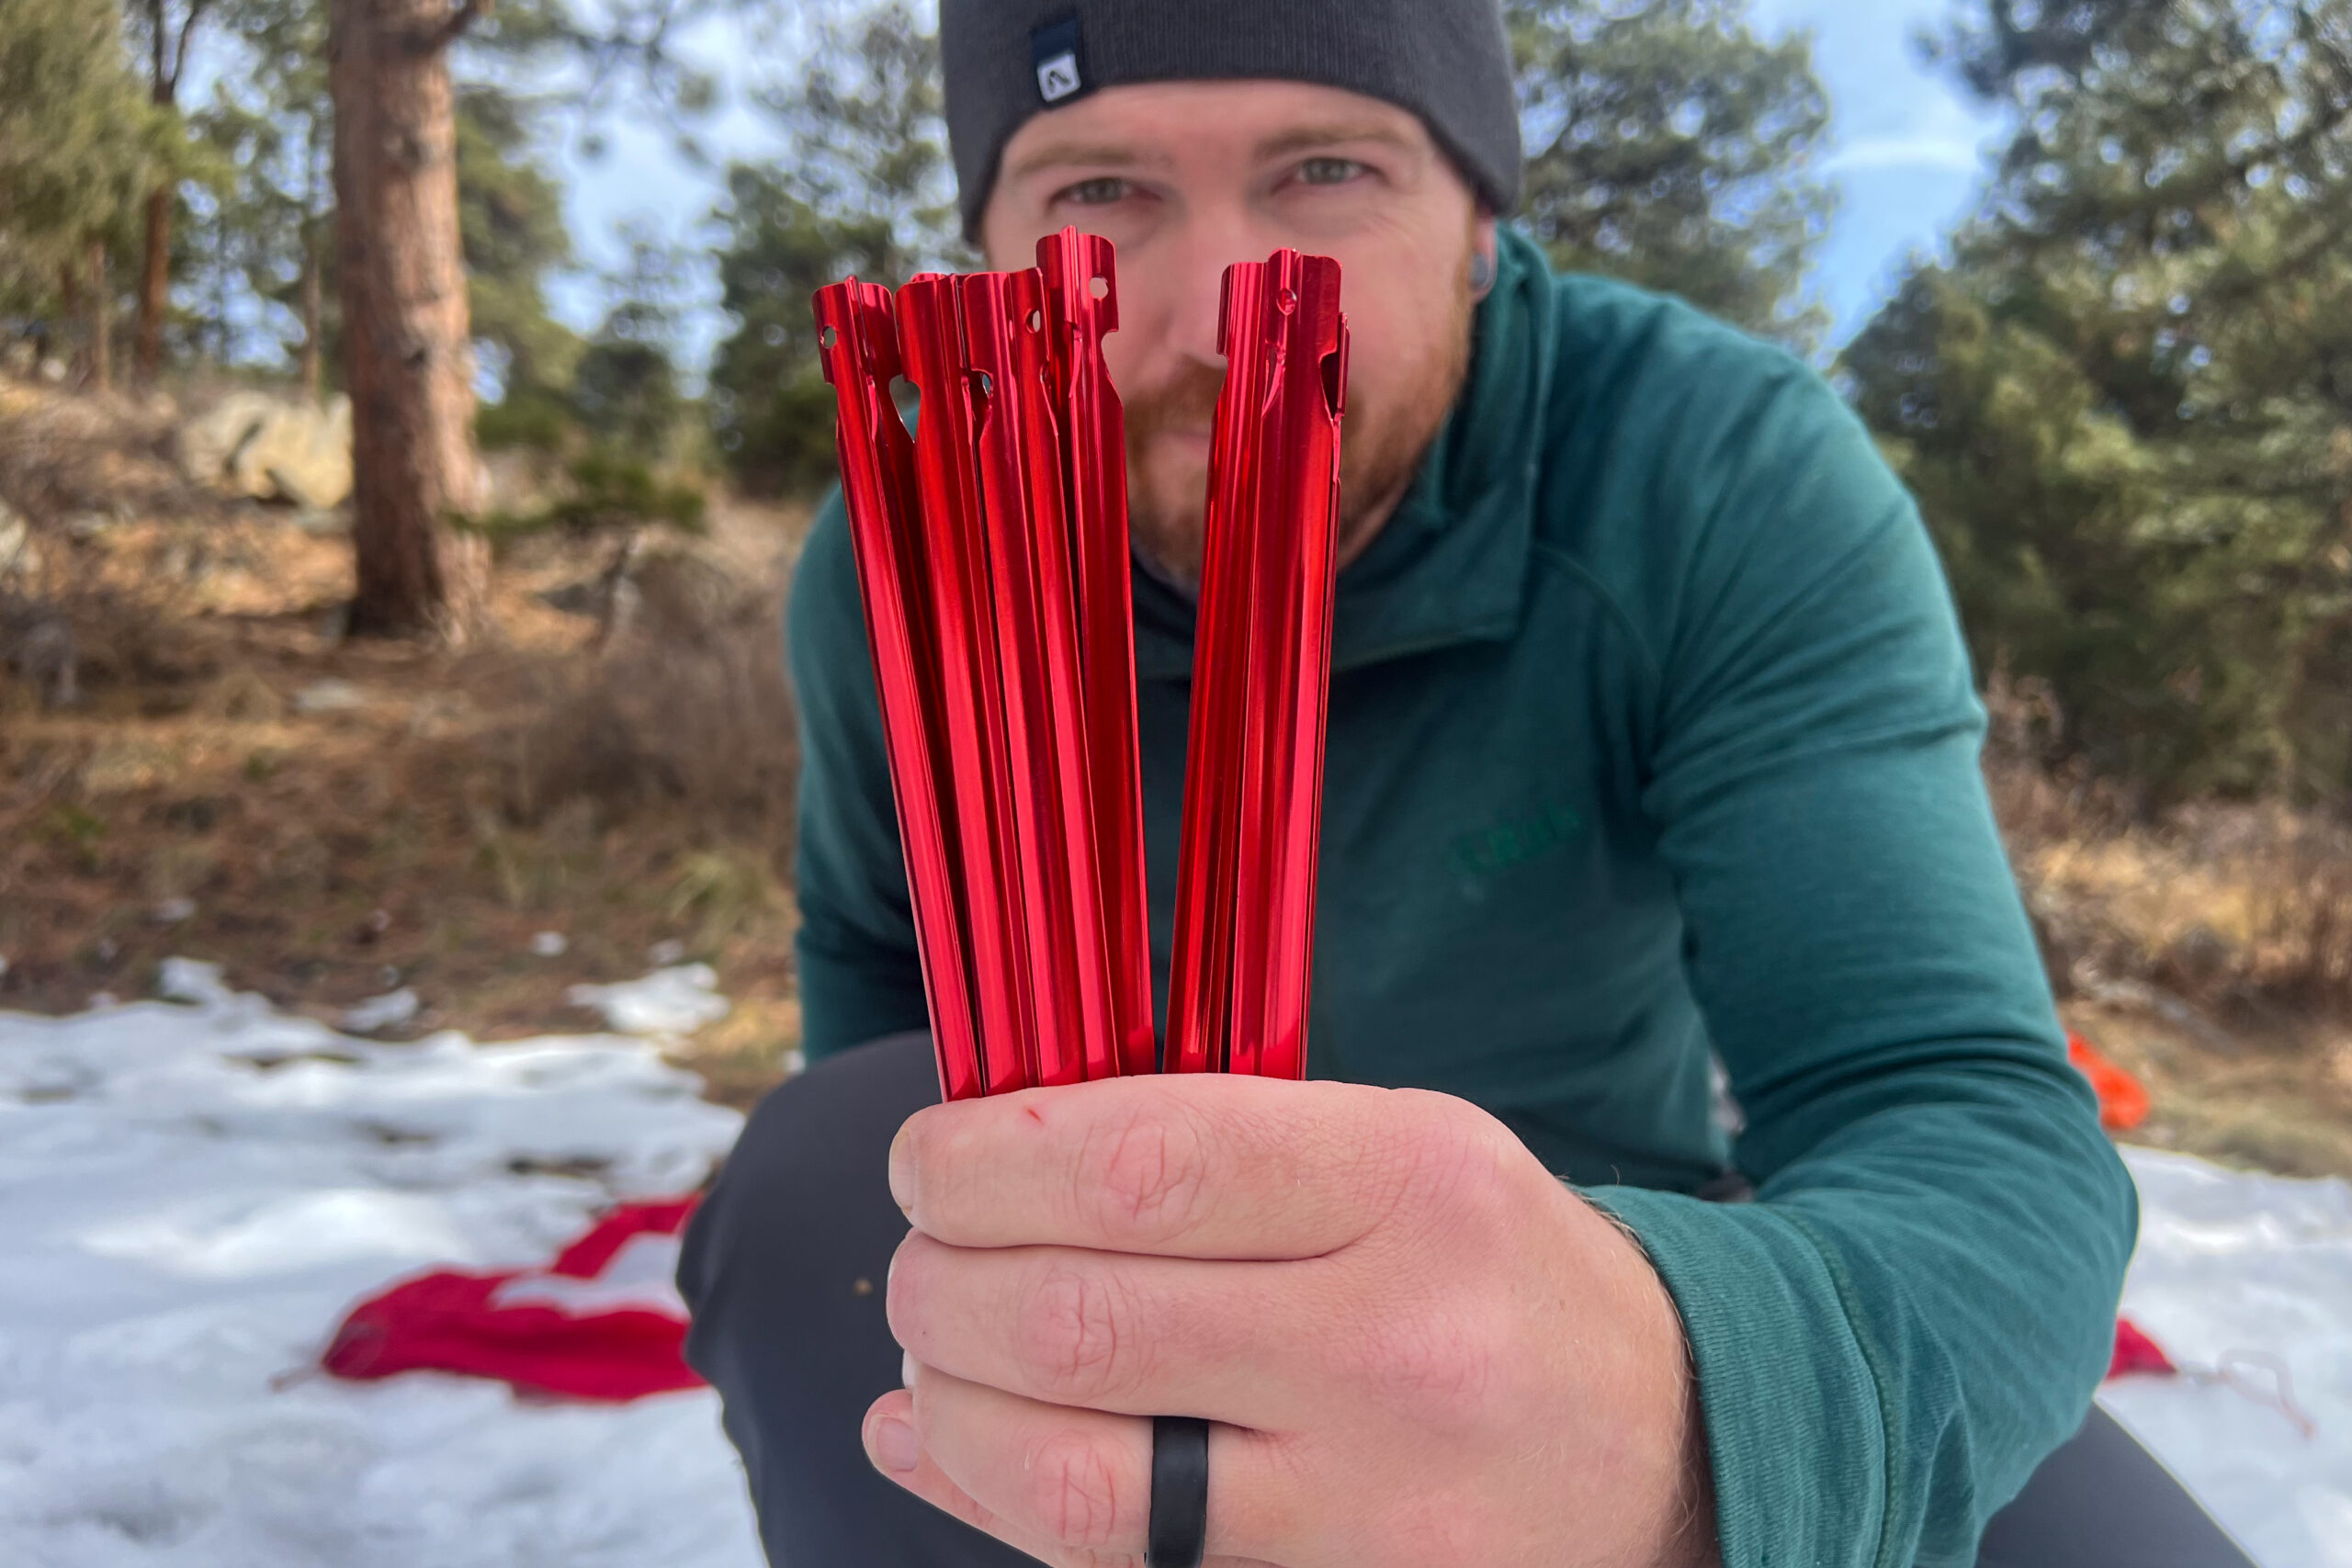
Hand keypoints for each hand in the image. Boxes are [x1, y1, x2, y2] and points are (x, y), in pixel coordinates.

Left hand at [864, 1073, 1719, 1567]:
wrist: (1676, 1443)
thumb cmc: (1491, 1272)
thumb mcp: (1400, 1149)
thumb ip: (1211, 1144)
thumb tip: (979, 1165)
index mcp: (1409, 1184)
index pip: (1138, 1163)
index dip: (985, 1162)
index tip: (928, 1162)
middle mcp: (1396, 1342)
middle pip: (1077, 1317)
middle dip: (939, 1285)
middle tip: (920, 1263)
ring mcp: (1372, 1502)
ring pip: (1072, 1472)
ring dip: (947, 1407)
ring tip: (932, 1361)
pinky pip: (1117, 1563)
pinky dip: (993, 1500)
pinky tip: (949, 1446)